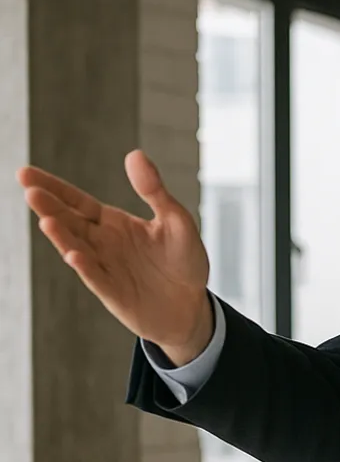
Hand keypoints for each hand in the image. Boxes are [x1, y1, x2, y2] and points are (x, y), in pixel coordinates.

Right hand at [18, 151, 211, 362]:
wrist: (191, 307)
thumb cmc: (183, 262)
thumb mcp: (176, 221)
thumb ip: (155, 191)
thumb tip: (136, 154)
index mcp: (113, 223)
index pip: (77, 202)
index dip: (54, 188)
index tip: (26, 173)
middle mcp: (102, 244)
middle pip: (69, 222)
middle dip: (49, 207)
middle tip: (30, 191)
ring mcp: (105, 268)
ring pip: (76, 249)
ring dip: (62, 237)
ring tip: (48, 221)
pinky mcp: (113, 293)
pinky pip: (96, 278)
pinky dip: (86, 268)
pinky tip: (75, 256)